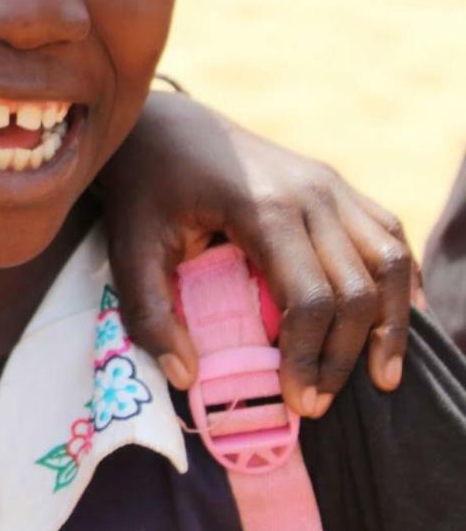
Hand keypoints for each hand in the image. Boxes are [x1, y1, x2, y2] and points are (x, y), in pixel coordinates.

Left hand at [98, 92, 416, 417]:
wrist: (161, 127)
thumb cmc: (143, 190)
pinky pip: (386, 235)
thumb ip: (149, 314)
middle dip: (345, 354)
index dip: (310, 356)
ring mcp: (329, 183)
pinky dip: (399, 281)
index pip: (310, 297)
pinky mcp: (334, 184)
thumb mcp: (130, 249)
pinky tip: (394, 322)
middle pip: (356, 287)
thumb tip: (187, 377)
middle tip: (321, 403)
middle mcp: (310, 192)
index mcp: (262, 208)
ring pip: (389, 260)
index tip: (298, 401)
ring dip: (390, 322)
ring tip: (380, 376)